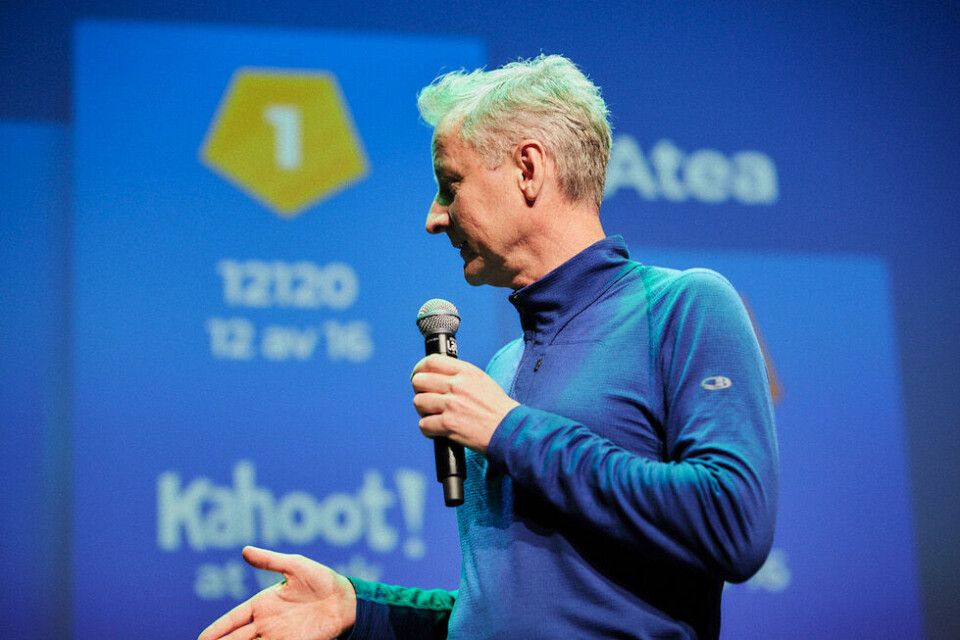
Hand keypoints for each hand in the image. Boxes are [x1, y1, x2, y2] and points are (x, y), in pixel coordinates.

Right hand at [198, 546, 355, 639]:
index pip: (234, 619)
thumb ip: (270, 561)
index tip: (202, 639)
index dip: (218, 629)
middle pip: (237, 638)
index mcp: (264, 603)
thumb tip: (244, 550)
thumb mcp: (295, 566)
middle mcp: (268, 622)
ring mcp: (279, 635)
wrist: (346, 600)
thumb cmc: (322, 580)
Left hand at [411, 354, 518, 454]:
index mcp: (466, 372)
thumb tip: (436, 377)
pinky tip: (437, 431)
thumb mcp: (481, 381)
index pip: (431, 361)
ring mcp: (452, 405)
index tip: (418, 376)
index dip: (419, 368)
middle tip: (427, 400)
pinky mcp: (449, 424)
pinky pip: (424, 424)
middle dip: (419, 391)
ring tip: (434, 416)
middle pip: (419, 381)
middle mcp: (457, 385)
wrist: (509, 430)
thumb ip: (459, 376)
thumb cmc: (497, 409)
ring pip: (419, 402)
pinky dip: (428, 430)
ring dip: (423, 411)